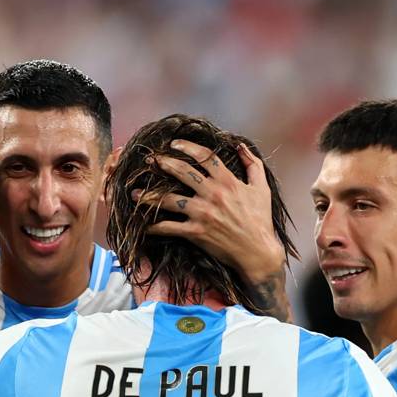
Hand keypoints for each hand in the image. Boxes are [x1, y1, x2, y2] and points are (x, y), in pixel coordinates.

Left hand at [134, 140, 285, 284]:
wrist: (257, 252)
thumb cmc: (260, 220)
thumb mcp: (262, 188)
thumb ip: (252, 164)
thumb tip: (240, 145)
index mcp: (227, 181)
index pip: (205, 157)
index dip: (188, 147)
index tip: (174, 144)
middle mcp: (212, 194)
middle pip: (183, 172)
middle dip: (164, 163)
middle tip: (150, 160)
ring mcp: (202, 213)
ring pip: (170, 199)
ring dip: (149, 196)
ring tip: (134, 193)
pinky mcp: (195, 232)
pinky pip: (169, 227)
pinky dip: (154, 227)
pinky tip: (143, 225)